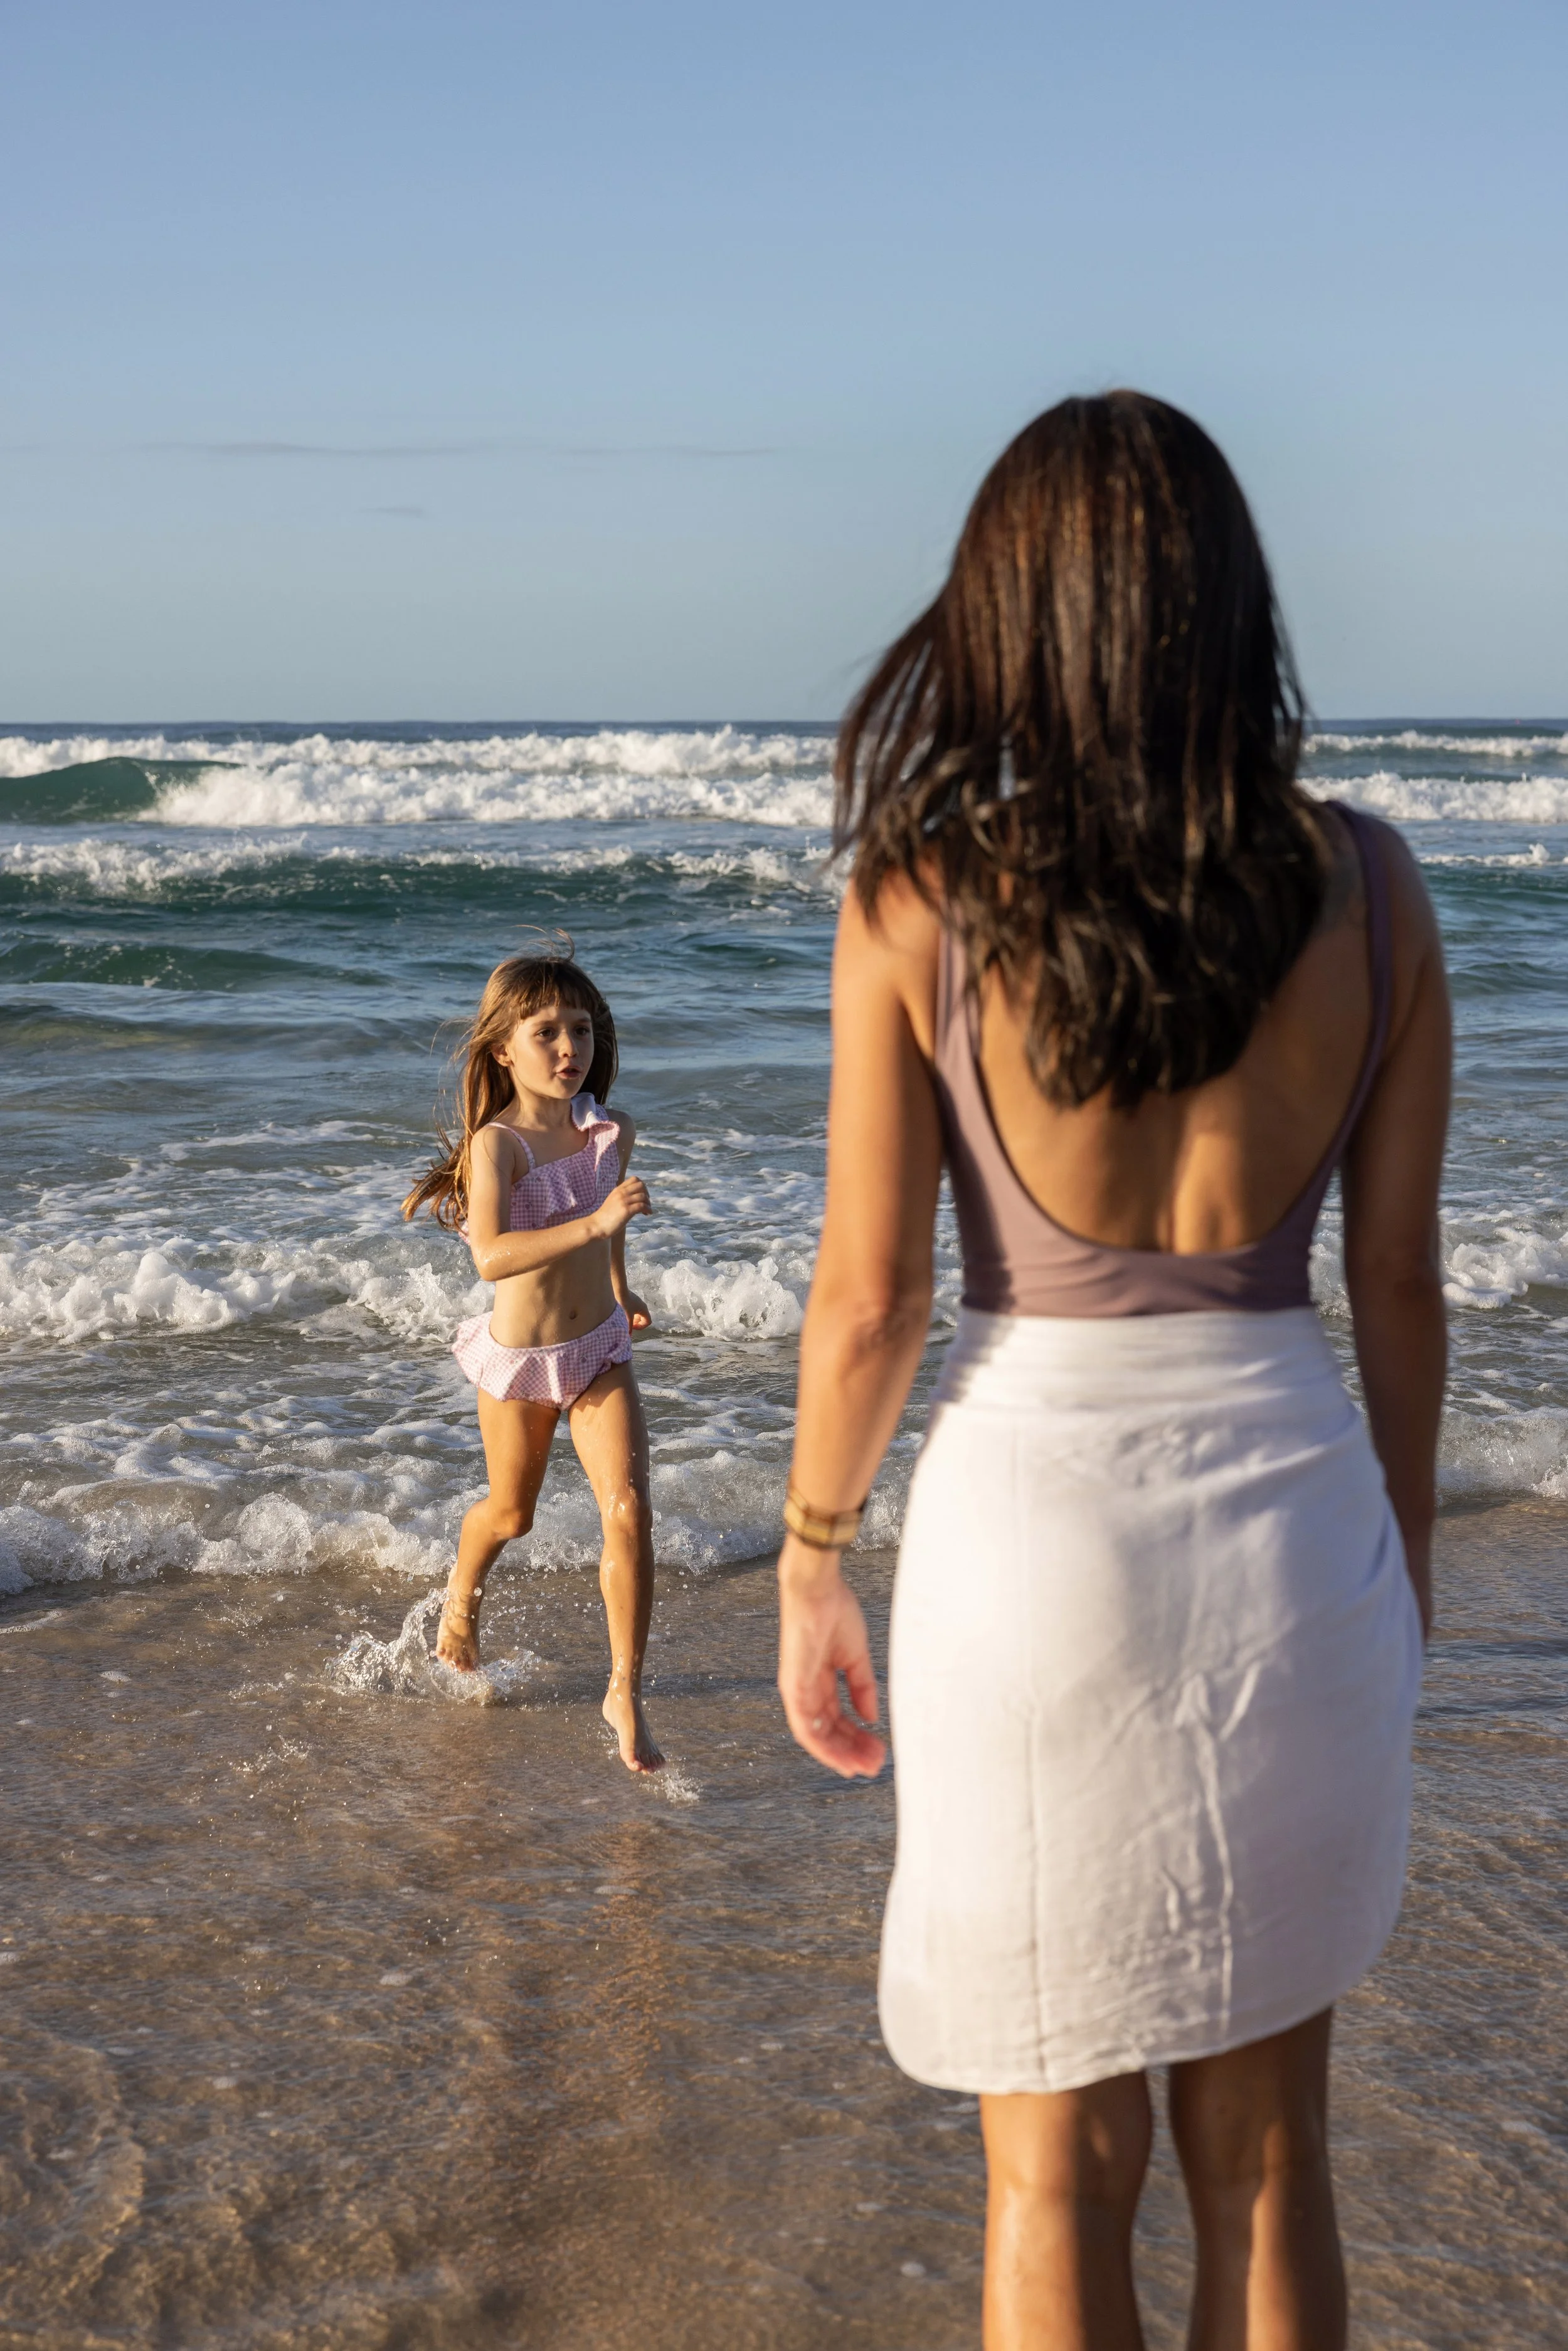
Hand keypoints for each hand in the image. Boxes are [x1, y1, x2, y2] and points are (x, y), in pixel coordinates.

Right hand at [594, 1177, 650, 1237]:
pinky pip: (642, 1206)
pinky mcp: (626, 1211)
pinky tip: (647, 1214)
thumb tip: (634, 1198)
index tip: (642, 1196)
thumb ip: (622, 1197)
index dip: (642, 1186)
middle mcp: (621, 1193)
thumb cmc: (605, 1216)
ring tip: (647, 1210)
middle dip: (647, 1193)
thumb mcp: (613, 1201)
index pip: (635, 1179)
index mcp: (618, 1190)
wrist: (596, 1225)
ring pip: (643, 1196)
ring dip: (648, 1203)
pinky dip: (648, 1209)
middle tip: (646, 1203)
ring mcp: (624, 1201)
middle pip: (641, 1185)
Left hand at [620, 1289, 652, 1330]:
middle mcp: (643, 1306)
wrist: (619, 1291)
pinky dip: (631, 1314)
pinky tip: (623, 1314)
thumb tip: (629, 1335)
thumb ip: (629, 1326)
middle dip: (637, 1323)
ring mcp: (638, 1303)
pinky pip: (635, 1310)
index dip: (641, 1326)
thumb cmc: (625, 1303)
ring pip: (638, 1314)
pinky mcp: (633, 1301)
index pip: (648, 1322)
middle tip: (629, 1324)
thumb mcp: (627, 1316)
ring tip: (625, 1320)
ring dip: (633, 1319)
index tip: (633, 1327)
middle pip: (643, 1319)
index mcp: (644, 1310)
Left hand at [777, 1538, 886, 1778]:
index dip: (856, 1736)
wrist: (818, 1589)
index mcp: (820, 1679)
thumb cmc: (834, 1611)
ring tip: (865, 1767)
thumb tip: (871, 1716)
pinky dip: (823, 1747)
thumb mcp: (855, 1656)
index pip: (837, 1717)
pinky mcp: (793, 1688)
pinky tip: (842, 1758)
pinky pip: (805, 1727)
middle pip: (828, 1730)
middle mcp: (805, 1689)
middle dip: (853, 1750)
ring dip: (840, 1754)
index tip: (877, 1750)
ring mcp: (797, 1690)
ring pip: (816, 1736)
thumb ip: (862, 1687)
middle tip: (876, 1765)